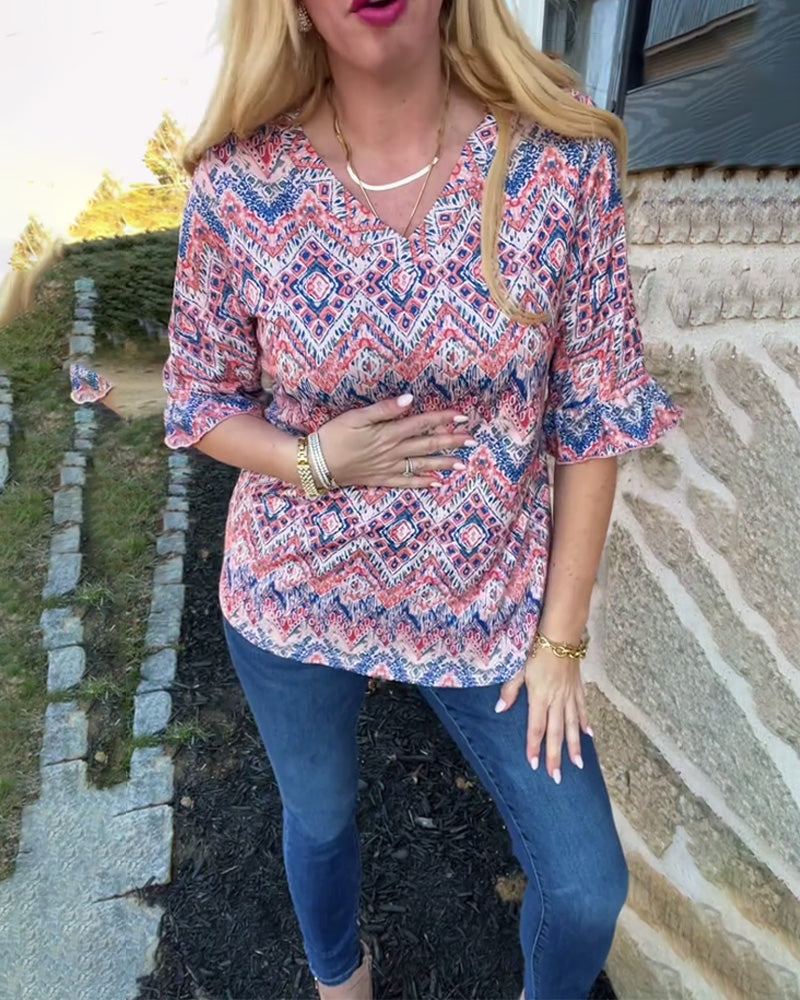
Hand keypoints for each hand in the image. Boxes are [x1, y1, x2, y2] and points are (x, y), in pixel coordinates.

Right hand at [316, 394, 475, 488]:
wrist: (316, 463)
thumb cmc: (333, 435)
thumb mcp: (356, 416)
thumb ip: (384, 409)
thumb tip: (409, 400)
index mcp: (388, 433)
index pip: (421, 424)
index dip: (442, 419)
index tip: (462, 416)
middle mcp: (392, 451)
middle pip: (427, 445)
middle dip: (451, 442)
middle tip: (472, 441)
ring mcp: (388, 468)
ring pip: (421, 465)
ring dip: (443, 464)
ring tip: (462, 464)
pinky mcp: (380, 479)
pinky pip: (406, 482)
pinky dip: (421, 483)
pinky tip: (436, 485)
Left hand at [495, 647, 592, 782]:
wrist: (560, 635)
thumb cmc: (536, 649)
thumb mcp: (518, 668)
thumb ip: (510, 690)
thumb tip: (500, 709)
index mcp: (540, 697)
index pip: (536, 728)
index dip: (535, 747)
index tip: (534, 764)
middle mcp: (556, 700)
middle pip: (556, 733)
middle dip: (556, 756)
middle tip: (557, 777)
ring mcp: (569, 695)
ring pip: (573, 725)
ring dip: (575, 746)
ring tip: (578, 764)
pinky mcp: (578, 688)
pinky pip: (583, 709)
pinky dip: (586, 723)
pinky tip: (589, 736)